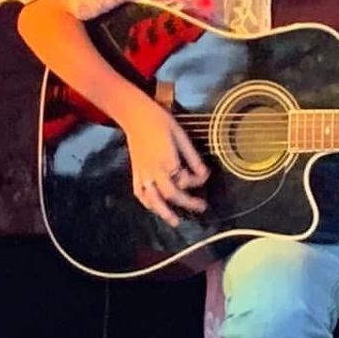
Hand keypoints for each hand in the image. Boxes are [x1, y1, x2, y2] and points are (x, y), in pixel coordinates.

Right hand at [122, 98, 208, 225]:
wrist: (134, 115)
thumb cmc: (159, 121)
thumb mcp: (180, 135)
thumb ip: (191, 157)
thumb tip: (203, 173)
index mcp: (166, 160)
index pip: (185, 179)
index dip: (197, 180)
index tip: (204, 176)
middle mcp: (153, 170)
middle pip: (170, 194)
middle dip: (186, 203)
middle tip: (201, 207)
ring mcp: (142, 173)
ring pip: (153, 199)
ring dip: (164, 212)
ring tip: (175, 222)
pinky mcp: (135, 173)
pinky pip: (140, 193)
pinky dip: (147, 203)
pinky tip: (154, 208)